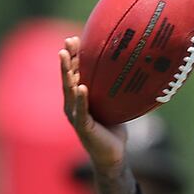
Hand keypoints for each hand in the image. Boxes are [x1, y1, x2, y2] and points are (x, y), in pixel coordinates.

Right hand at [59, 36, 127, 173]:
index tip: (74, 39)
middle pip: (67, 77)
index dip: (72, 56)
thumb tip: (128, 66)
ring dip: (67, 73)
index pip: (73, 73)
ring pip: (69, 91)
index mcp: (78, 98)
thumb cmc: (113, 127)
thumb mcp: (112, 103)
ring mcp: (76, 115)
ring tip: (65, 57)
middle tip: (67, 42)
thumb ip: (112, 88)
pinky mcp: (83, 127)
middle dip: (66, 59)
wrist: (113, 154)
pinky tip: (81, 87)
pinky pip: (82, 111)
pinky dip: (81, 99)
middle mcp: (73, 105)